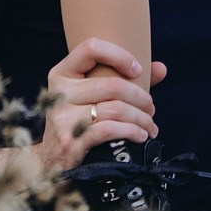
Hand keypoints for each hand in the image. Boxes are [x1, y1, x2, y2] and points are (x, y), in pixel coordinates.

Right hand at [36, 39, 165, 174]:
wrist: (48, 163)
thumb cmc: (77, 121)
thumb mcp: (90, 96)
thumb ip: (124, 80)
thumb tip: (161, 68)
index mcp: (62, 73)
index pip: (91, 47)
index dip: (119, 55)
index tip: (138, 70)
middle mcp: (60, 93)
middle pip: (112, 85)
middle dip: (140, 97)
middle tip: (151, 108)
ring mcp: (62, 118)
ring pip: (115, 109)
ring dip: (141, 118)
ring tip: (150, 126)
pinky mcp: (70, 142)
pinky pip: (109, 130)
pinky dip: (131, 132)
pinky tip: (140, 136)